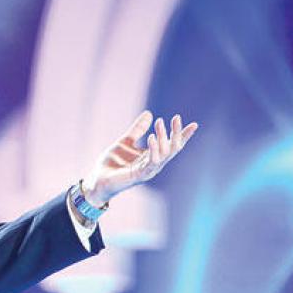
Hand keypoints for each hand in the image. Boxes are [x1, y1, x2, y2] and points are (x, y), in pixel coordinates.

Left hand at [81, 110, 198, 205]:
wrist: (98, 178)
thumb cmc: (112, 162)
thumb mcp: (126, 141)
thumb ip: (137, 129)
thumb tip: (149, 113)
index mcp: (152, 156)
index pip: (172, 145)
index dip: (183, 136)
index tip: (194, 124)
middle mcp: (154, 164)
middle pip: (172, 148)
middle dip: (176, 133)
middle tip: (176, 118)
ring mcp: (148, 171)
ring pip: (164, 154)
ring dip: (163, 137)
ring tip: (160, 122)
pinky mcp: (139, 176)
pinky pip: (151, 161)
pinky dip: (153, 149)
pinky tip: (152, 137)